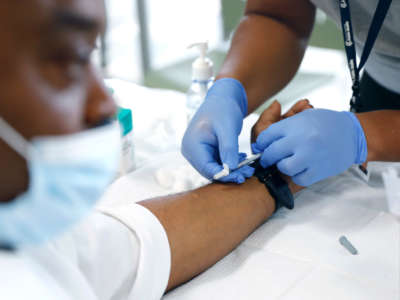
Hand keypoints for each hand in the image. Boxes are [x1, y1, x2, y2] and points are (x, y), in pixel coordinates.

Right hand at [182, 78, 252, 182]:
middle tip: (248, 173)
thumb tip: (230, 170)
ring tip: (249, 168)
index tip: (241, 177)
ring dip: (232, 169)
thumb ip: (228, 149)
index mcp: (192, 145)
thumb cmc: (223, 108)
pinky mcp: (206, 151)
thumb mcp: (228, 128)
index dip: (223, 175)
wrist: (223, 97)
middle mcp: (192, 151)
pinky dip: (230, 163)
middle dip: (230, 174)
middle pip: (210, 170)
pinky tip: (243, 159)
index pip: (206, 168)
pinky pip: (218, 162)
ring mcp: (198, 152)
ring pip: (215, 168)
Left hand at [253, 105, 367, 186]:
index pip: (267, 135)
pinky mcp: (318, 170)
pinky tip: (299, 169)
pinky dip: (296, 175)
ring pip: (283, 167)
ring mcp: (309, 156)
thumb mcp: (303, 115)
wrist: (353, 134)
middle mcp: (300, 140)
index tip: (261, 146)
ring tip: (286, 162)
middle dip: (267, 157)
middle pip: (272, 152)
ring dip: (282, 166)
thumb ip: (282, 124)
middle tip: (267, 158)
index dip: (261, 143)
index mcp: (295, 125)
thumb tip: (263, 138)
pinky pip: (298, 178)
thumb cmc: (327, 124)